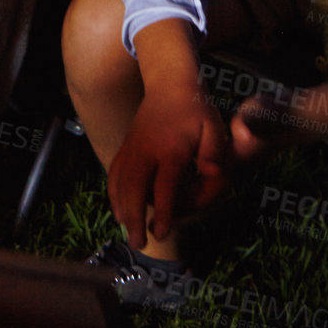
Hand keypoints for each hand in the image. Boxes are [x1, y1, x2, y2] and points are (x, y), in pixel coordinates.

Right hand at [109, 82, 231, 249]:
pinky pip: (114, 172)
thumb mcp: (214, 128)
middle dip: (135, 219)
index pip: (164, 188)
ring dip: (122, 209)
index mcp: (170, 150)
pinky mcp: (126, 145)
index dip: (163, 213)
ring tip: (128, 231)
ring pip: (120, 183)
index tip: (162, 234)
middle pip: (134, 189)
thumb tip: (213, 174)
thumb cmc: (196, 109)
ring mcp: (133, 147)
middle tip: (139, 244)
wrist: (170, 83)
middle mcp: (146, 150)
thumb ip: (214, 153)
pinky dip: (114, 193)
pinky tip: (118, 210)